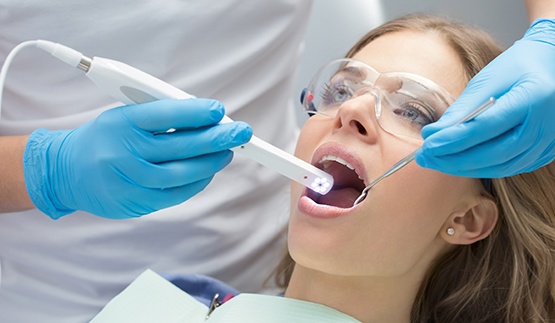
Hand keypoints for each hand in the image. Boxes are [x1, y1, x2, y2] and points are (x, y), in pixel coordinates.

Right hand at [24, 98, 251, 218]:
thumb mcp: (124, 117)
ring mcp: (129, 180)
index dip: (194, 112)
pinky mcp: (134, 202)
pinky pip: (175, 194)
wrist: (66, 171)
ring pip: (181, 173)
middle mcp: (124, 152)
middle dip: (217, 138)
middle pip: (179, 146)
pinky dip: (196, 183)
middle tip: (241, 132)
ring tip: (228, 152)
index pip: (164, 114)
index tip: (218, 110)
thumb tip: (206, 118)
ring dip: (211, 162)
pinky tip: (208, 171)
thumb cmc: (105, 138)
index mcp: (121, 123)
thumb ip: (161, 116)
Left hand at [416, 19, 554, 177]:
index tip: (427, 146)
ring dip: (464, 167)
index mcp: (532, 98)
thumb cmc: (517, 68)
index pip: (485, 127)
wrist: (550, 67)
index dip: (453, 140)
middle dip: (453, 159)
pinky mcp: (544, 153)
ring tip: (436, 161)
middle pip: (493, 153)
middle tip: (425, 158)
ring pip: (500, 166)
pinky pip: (509, 167)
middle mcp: (545, 125)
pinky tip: (459, 163)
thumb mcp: (487, 80)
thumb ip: (461, 109)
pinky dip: (481, 168)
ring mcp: (547, 142)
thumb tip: (432, 135)